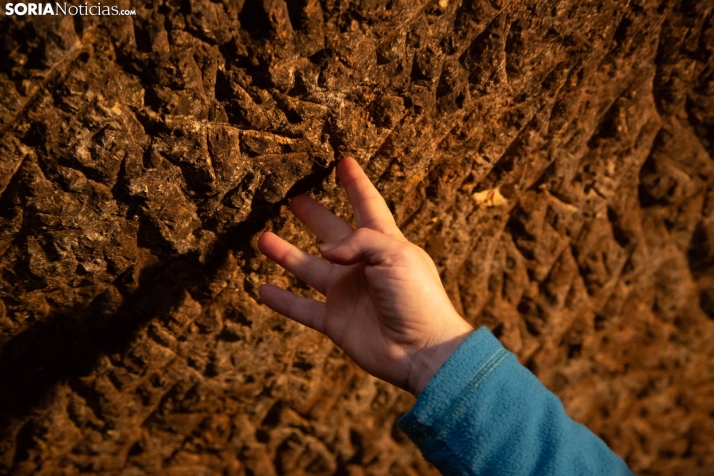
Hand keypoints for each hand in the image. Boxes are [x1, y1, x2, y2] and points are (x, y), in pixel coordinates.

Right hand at [258, 157, 472, 395]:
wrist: (422, 351)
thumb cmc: (417, 298)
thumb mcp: (395, 256)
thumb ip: (359, 243)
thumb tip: (324, 253)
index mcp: (385, 244)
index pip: (367, 205)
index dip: (355, 183)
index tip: (343, 162)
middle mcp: (362, 266)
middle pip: (332, 233)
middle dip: (314, 215)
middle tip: (292, 197)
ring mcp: (347, 294)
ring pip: (309, 268)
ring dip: (286, 254)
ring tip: (262, 238)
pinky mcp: (336, 322)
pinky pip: (303, 308)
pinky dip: (283, 301)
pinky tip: (262, 289)